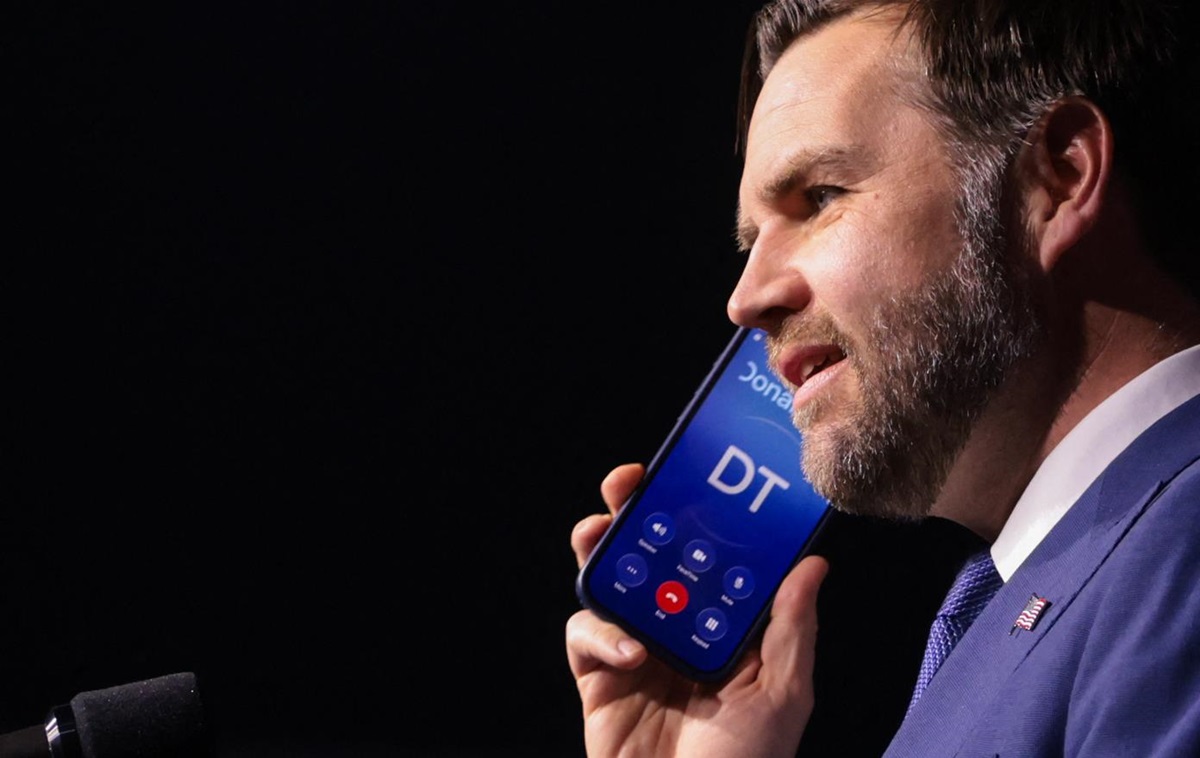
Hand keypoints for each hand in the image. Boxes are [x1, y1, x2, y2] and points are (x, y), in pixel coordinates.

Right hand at [566, 463, 828, 757]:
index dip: (700, 516)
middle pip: (651, 557)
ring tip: (598, 533)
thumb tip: (812, 565)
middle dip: (636, 515)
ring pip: (609, 584)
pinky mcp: (599, 679)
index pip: (710, 558)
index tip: (697, 477)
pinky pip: (586, 635)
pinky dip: (598, 631)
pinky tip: (627, 648)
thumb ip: (790, 630)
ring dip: (601, 552)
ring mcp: (636, 652)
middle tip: (629, 484)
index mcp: (725, 628)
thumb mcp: (782, 696)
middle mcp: (679, 631)